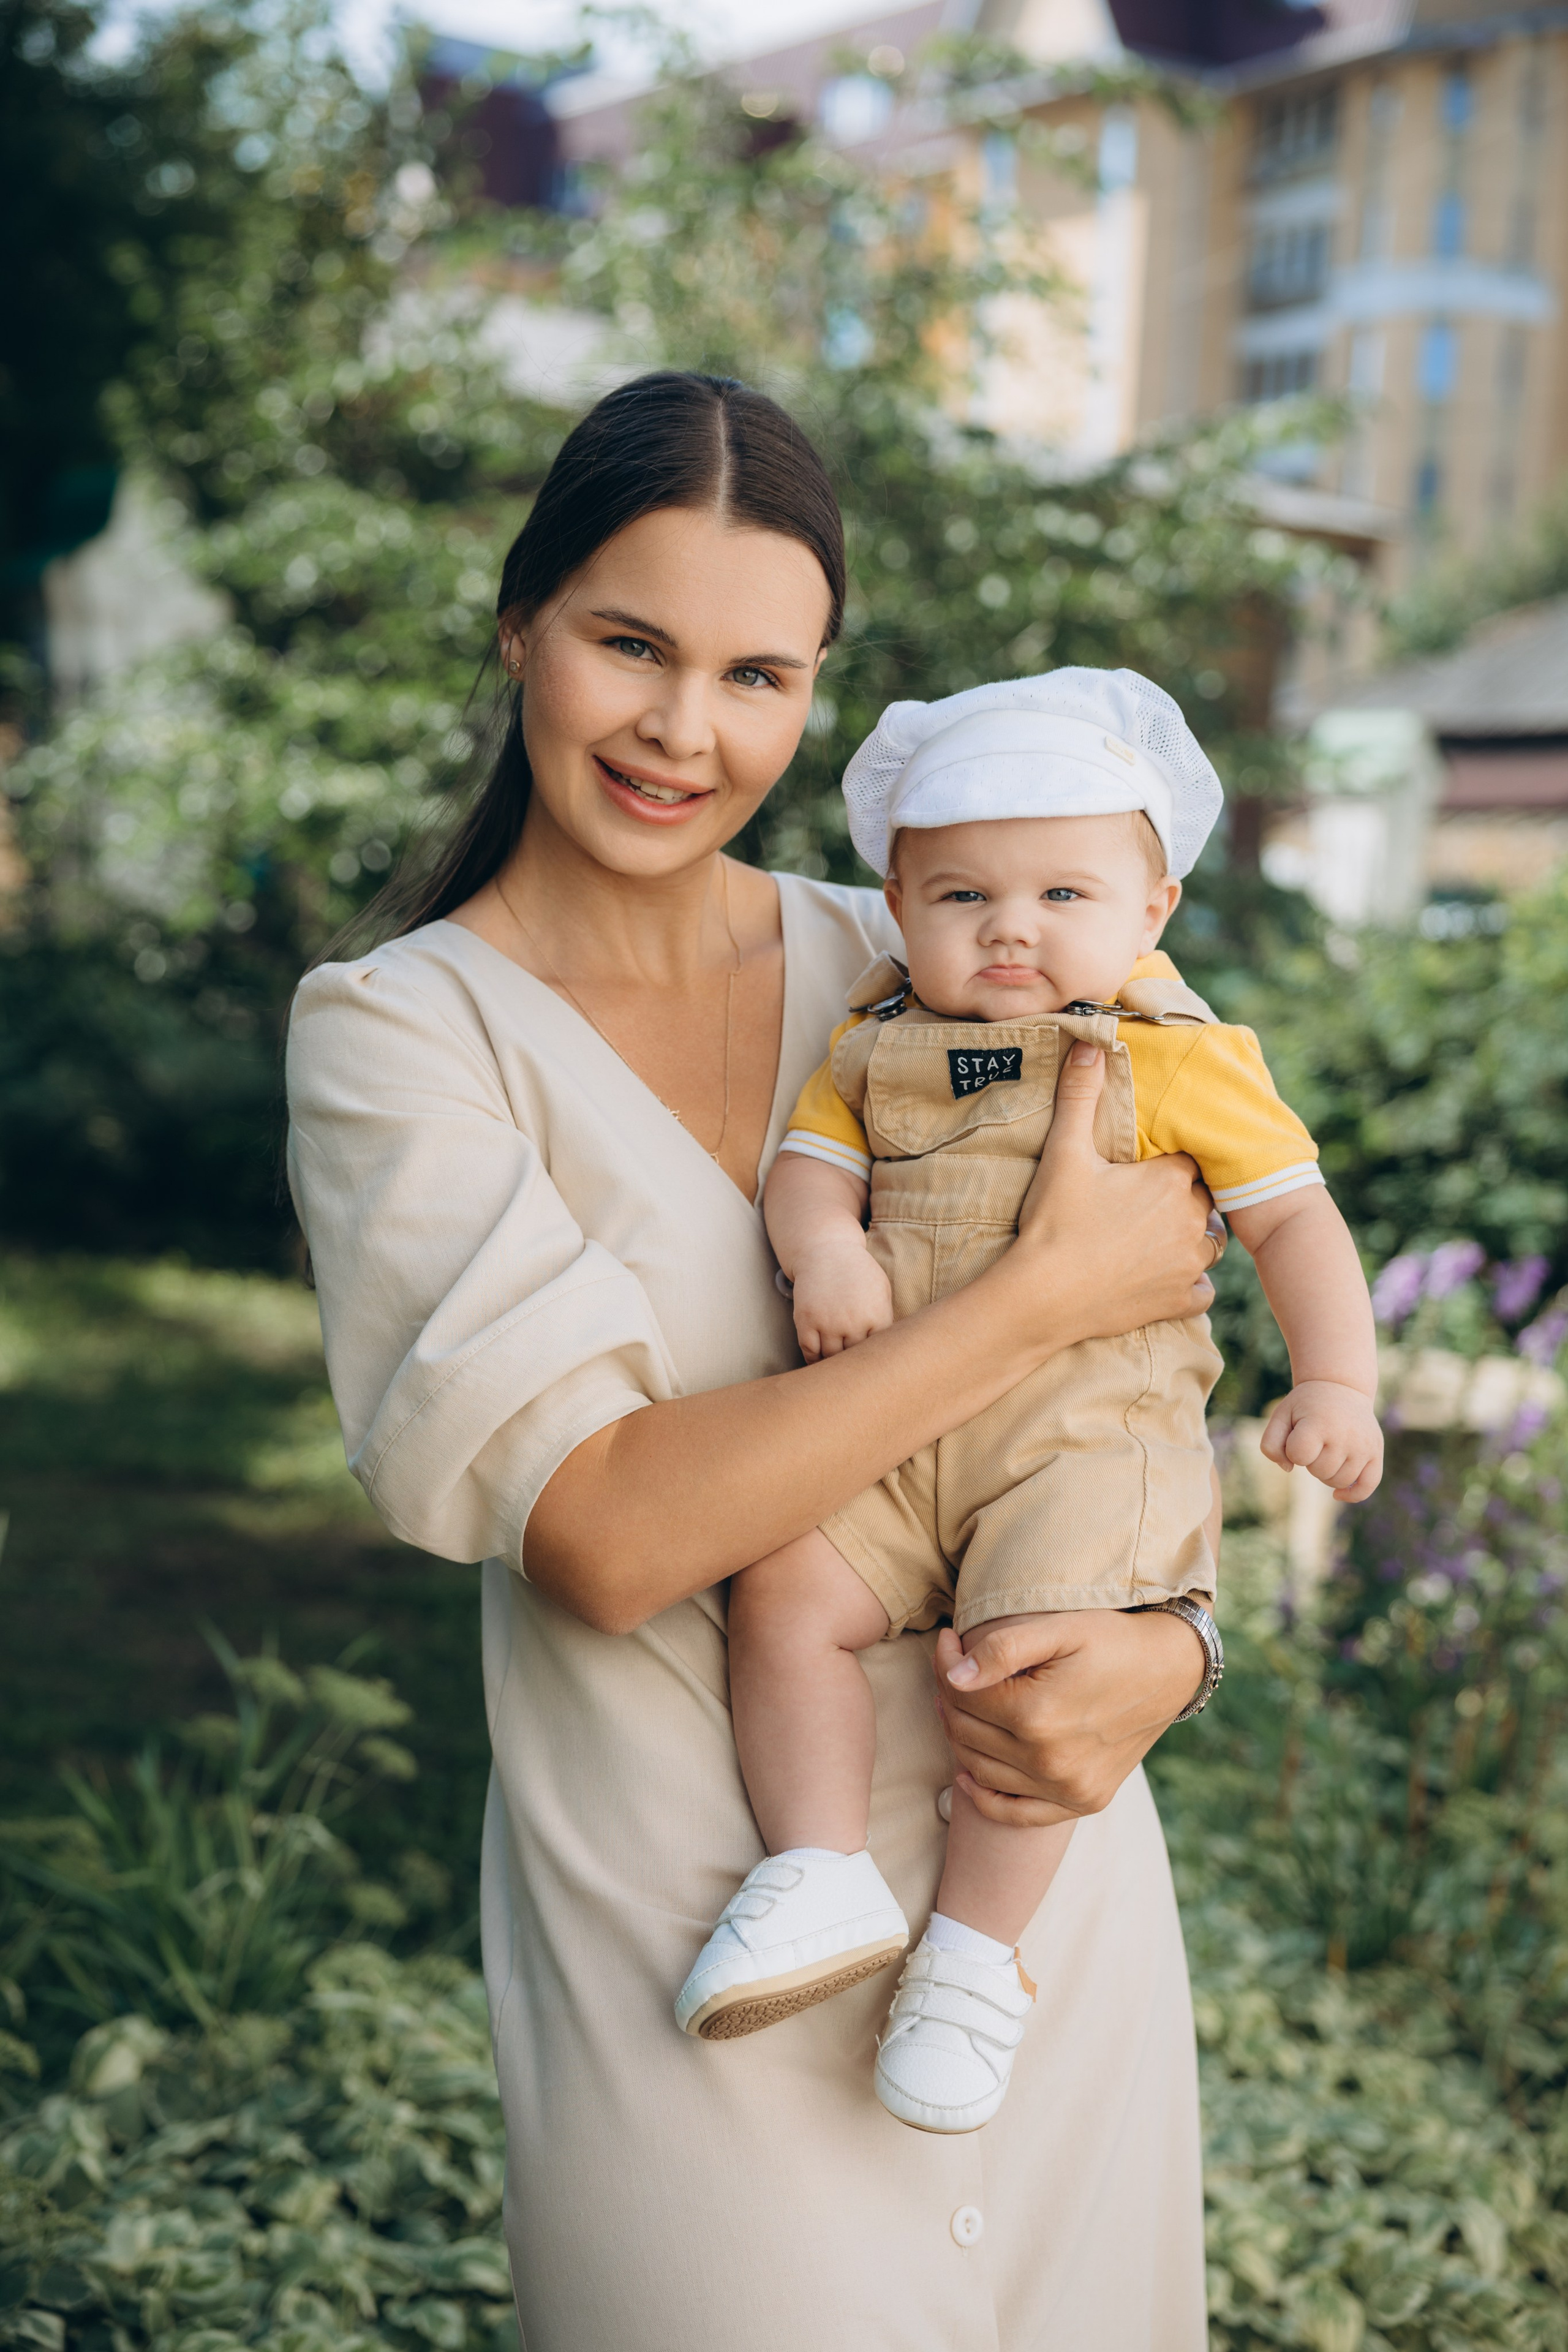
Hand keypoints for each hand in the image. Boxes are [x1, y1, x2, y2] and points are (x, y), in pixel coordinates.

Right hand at [791, 1238, 894, 1361]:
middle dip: (855, 1362)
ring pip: (832, 1358)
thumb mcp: (882, 1292)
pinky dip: (813, 1360)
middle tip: (854, 1368)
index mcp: (877, 1315)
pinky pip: (810, 1352)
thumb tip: (888, 1349)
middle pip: (855, 1358)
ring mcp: (827, 1322)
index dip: (875, 1358)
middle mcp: (853, 1322)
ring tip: (836, 1365)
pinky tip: (819, 1359)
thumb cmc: (858, 1273)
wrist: (827, 1252)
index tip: (872, 1362)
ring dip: (834, 1363)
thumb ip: (886, 1321)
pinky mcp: (806, 1320)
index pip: (879, 1352)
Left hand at [932, 1609, 1205, 1826]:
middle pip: (967, 1732)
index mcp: (1038, 1715)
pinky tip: (968, 1775)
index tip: (948, 1641)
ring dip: (961, 1737)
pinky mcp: (1084, 1800)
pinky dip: (985, 1797)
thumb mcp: (1058, 1629)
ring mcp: (1068, 1787)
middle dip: (949, 1697)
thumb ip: (1002, 1650)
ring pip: (981, 1770)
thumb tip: (954, 1676)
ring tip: (964, 1704)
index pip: (962, 1695)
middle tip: (954, 1669)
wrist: (1170, 1668)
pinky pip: (1017, 1813)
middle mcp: (1050, 1760)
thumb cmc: (1112, 1640)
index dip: (946, 1664)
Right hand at [1010, 1044, 1217, 1343]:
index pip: (1189, 1159)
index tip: (1143, 1168)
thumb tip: (1091, 1042)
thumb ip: (1080, 1094)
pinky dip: (1192, 1283)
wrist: (1043, 1296)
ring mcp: (1188, 1264)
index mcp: (1170, 1180)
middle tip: (1144, 1199)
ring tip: (1161, 1232)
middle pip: (1203, 1198)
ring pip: (1212, 1241)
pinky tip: (1168, 1276)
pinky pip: (1203, 1289)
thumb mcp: (1064, 1152)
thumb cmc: (1054, 1222)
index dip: (1167, 1162)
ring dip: (1194, 1235)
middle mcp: (1191, 1220)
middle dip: (1182, 1196)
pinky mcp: (1178, 1301)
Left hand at [1261, 1380, 1382, 1502]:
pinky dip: (1352, 1495)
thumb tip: (1288, 1468)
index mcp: (1320, 1424)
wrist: (1340, 1386)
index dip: (1293, 1450)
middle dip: (1310, 1461)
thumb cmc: (1306, 1405)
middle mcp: (1346, 1435)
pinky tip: (1338, 1494)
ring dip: (1326, 1473)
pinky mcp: (1376, 1452)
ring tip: (1326, 1451)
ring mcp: (1364, 1445)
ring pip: (1339, 1482)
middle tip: (1315, 1440)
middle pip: (1319, 1471)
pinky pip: (1367, 1487)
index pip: (1298, 1456)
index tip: (1297, 1434)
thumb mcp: (1281, 1415)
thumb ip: (1271, 1444)